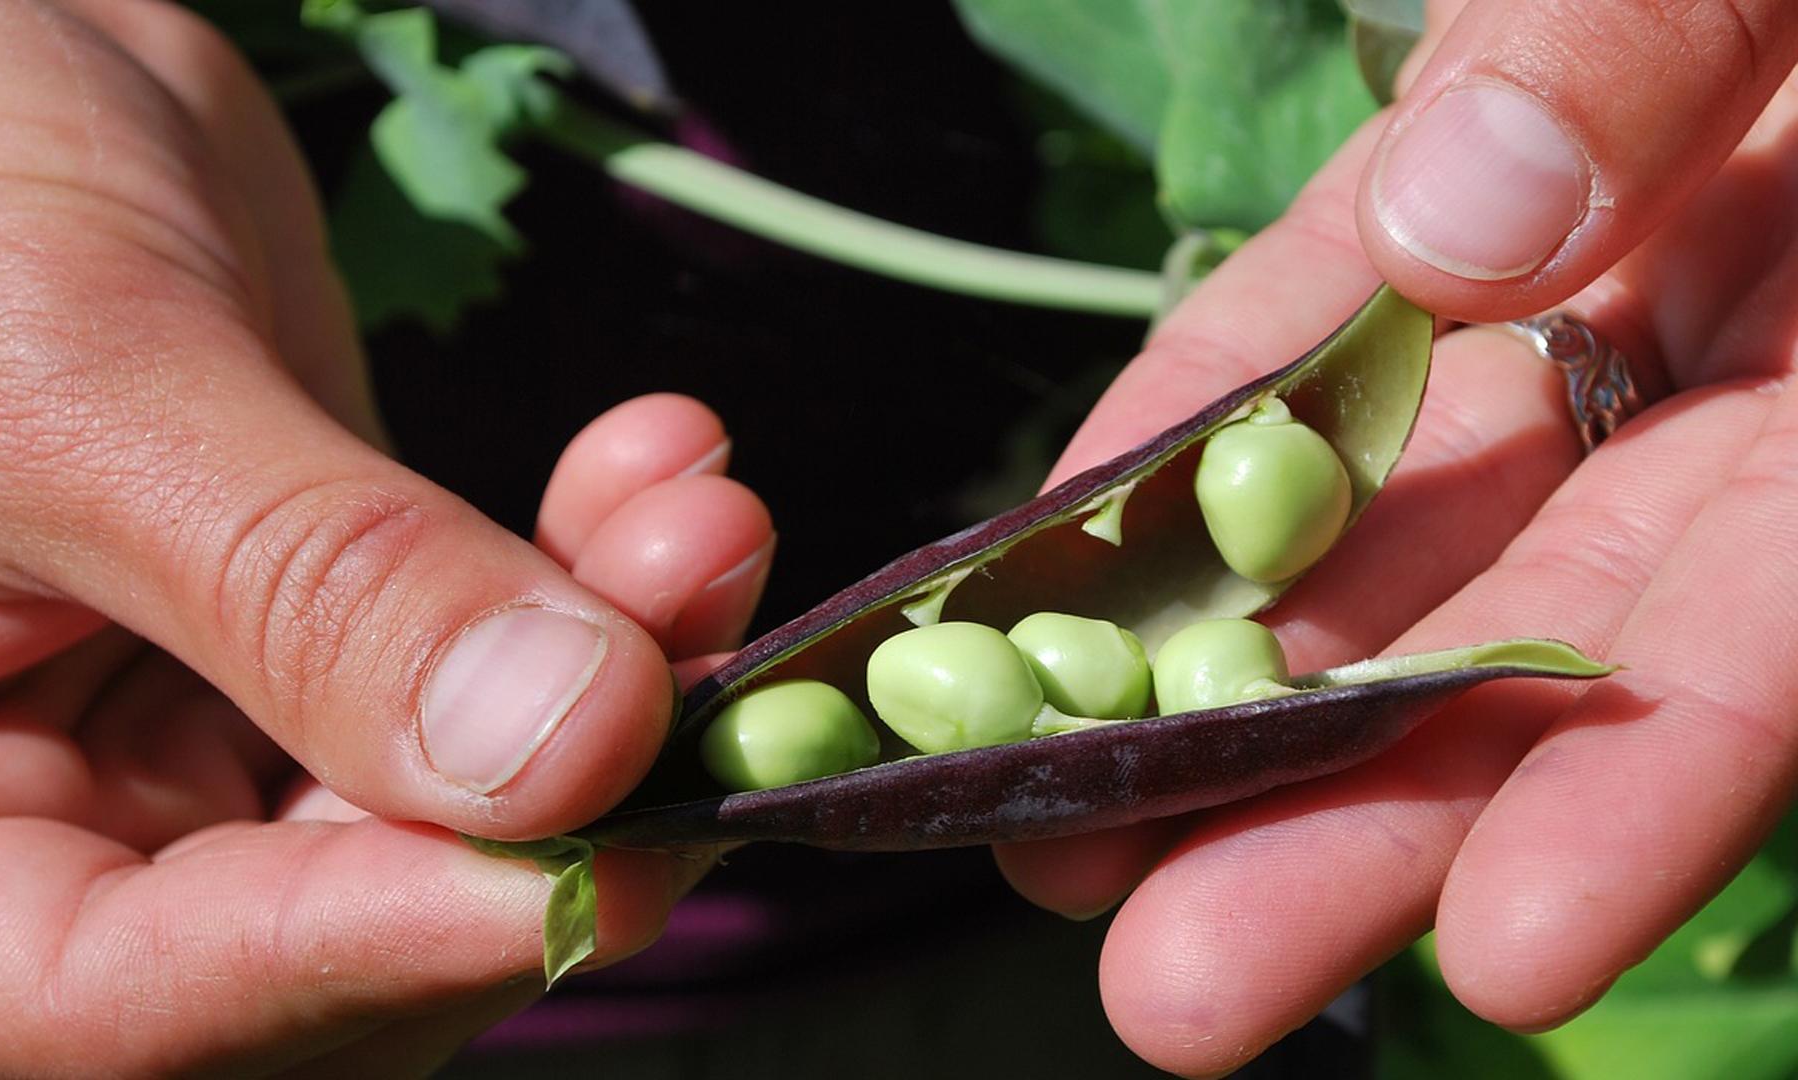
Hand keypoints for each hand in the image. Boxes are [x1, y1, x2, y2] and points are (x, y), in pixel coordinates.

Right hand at [0, 2, 772, 1073]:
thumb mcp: (65, 378)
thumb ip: (306, 584)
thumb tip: (567, 750)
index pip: (129, 995)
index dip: (377, 950)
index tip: (602, 861)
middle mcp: (46, 832)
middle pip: (342, 927)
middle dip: (556, 810)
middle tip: (718, 688)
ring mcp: (198, 738)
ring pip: (462, 799)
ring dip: (622, 674)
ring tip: (700, 524)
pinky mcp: (324, 633)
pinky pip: (496, 662)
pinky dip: (600, 575)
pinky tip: (661, 467)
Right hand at [995, 1, 1797, 1073]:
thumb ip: (1595, 14)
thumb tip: (1449, 232)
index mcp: (1547, 154)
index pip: (1287, 351)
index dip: (1131, 499)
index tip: (982, 652)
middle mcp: (1649, 317)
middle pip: (1400, 550)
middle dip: (1231, 729)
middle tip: (1065, 890)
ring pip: (1570, 654)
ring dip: (1400, 826)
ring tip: (1211, 990)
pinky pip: (1794, 658)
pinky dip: (1667, 788)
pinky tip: (1526, 930)